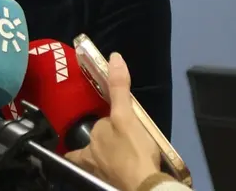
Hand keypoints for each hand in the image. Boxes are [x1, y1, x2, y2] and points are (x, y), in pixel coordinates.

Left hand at [64, 53, 160, 190]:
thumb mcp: (126, 116)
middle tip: (119, 140)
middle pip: (94, 148)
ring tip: (119, 156)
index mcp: (88, 146)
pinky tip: (125, 170)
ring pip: (99, 164)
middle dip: (103, 144)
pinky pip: (112, 176)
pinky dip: (117, 172)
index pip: (95, 130)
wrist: (146, 185)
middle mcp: (90, 162)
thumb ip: (119, 89)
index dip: (103, 126)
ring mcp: (101, 176)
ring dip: (106, 159)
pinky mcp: (113, 185)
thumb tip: (113, 57)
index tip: (112, 126)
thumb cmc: (133, 149)